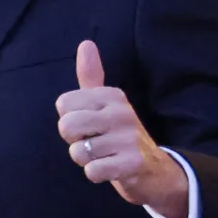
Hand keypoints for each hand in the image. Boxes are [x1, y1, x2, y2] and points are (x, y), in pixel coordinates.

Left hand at [55, 40, 188, 217]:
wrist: (155, 169)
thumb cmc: (120, 135)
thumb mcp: (107, 104)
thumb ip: (92, 77)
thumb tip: (86, 43)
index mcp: (112, 95)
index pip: (63, 104)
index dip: (70, 120)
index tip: (90, 125)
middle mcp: (121, 112)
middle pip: (66, 126)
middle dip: (74, 142)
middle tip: (94, 144)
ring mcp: (129, 137)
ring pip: (78, 152)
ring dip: (86, 161)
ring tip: (105, 156)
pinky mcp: (133, 163)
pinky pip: (92, 171)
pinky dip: (96, 174)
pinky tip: (111, 169)